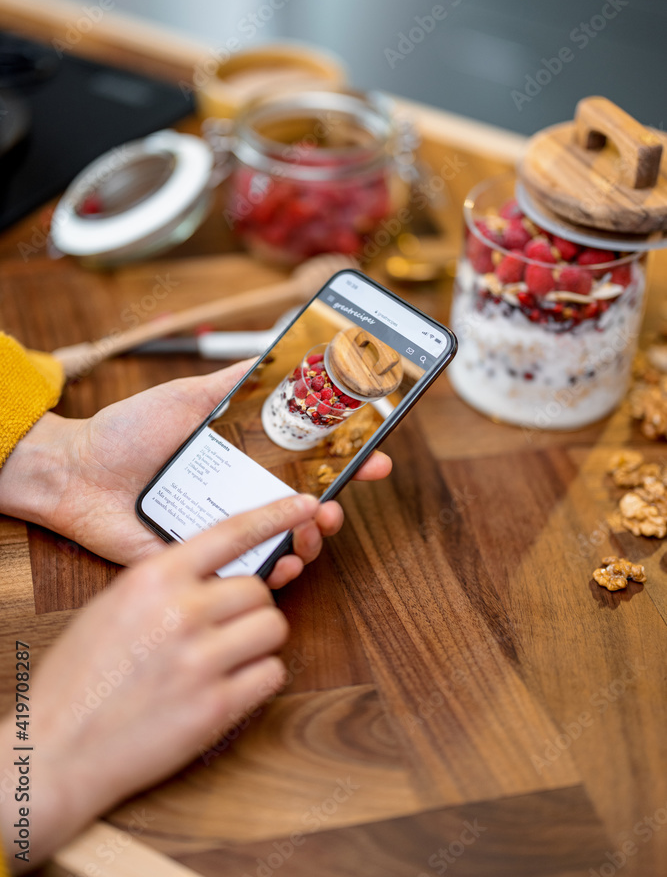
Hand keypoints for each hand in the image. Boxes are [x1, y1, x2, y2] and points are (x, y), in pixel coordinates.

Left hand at [0, 361, 391, 587]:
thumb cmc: (129, 432)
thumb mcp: (189, 396)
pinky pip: (246, 574)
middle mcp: (241, 494)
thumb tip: (279, 353)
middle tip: (334, 507)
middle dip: (333, 510)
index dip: (348, 461)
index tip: (378, 458)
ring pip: (285, 542)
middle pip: (305, 508)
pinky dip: (273, 573)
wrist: (79, 471)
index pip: (308, 463)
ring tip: (309, 534)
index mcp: (245, 457)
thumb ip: (234, 382)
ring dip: (309, 542)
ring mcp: (224, 529)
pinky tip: (280, 565)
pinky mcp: (202, 560)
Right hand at [0, 495, 318, 871]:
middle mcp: (181, 612)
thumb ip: (167, 582)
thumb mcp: (115, 605)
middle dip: (249, 607)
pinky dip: (257, 679)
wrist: (55, 748)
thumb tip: (219, 571)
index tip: (306, 506)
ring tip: (224, 657)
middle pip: (259, 589)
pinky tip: (225, 686)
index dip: (276, 515)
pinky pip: (271, 674)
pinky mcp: (217, 707)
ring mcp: (201, 660)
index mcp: (153, 578)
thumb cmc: (80, 676)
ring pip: (274, 627)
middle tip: (223, 628)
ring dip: (257, 641)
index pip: (232, 532)